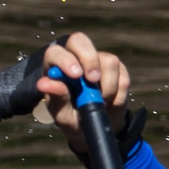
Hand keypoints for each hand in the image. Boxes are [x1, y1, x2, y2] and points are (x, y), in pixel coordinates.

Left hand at [35, 31, 132, 151]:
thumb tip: (44, 83)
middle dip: (89, 59)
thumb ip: (55, 97)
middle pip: (80, 41)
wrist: (93, 128)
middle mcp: (75, 57)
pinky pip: (123, 78)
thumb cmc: (71, 117)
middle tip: (93, 80)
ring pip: (109, 61)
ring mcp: (99, 60)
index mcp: (55, 66)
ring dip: (106, 88)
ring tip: (98, 103)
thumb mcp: (61, 112)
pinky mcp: (118, 69)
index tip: (75, 75)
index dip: (65, 60)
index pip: (56, 52)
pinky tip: (108, 103)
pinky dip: (117, 96)